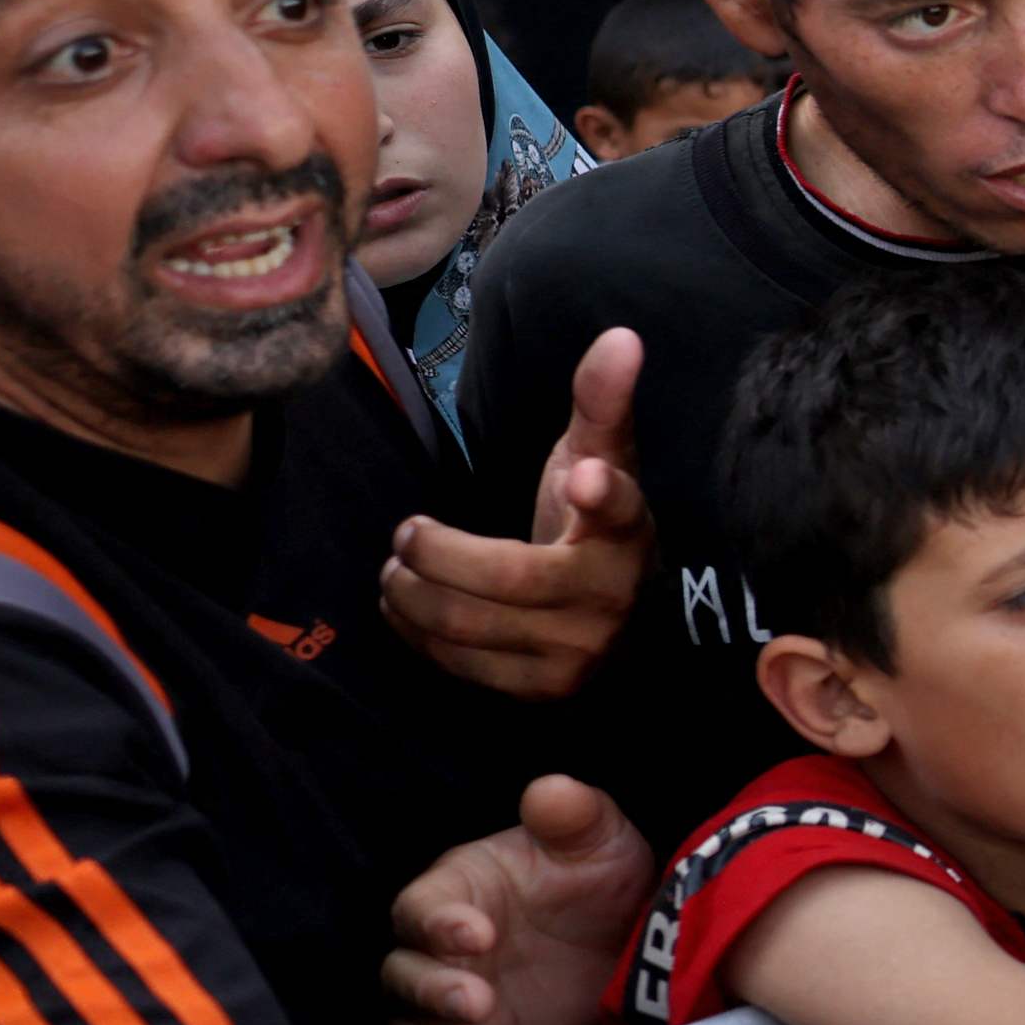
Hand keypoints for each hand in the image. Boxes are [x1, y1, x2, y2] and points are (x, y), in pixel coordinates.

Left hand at [378, 327, 647, 698]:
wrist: (611, 615)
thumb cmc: (590, 525)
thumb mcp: (599, 458)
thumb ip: (600, 400)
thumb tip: (621, 335)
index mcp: (627, 529)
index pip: (623, 508)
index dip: (604, 495)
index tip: (586, 479)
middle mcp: (609, 595)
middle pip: (504, 576)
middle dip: (433, 551)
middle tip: (406, 532)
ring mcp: (578, 651)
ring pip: (468, 623)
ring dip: (411, 591)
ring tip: (397, 568)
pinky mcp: (542, 689)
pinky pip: (459, 662)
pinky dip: (416, 631)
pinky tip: (407, 604)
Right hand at [380, 776, 652, 1024]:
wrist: (632, 935)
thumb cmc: (599, 875)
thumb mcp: (600, 839)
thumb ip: (574, 814)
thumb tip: (550, 789)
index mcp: (455, 893)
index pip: (420, 908)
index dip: (439, 923)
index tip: (479, 933)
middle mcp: (440, 953)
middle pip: (403, 977)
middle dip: (433, 992)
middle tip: (477, 1002)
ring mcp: (455, 1005)